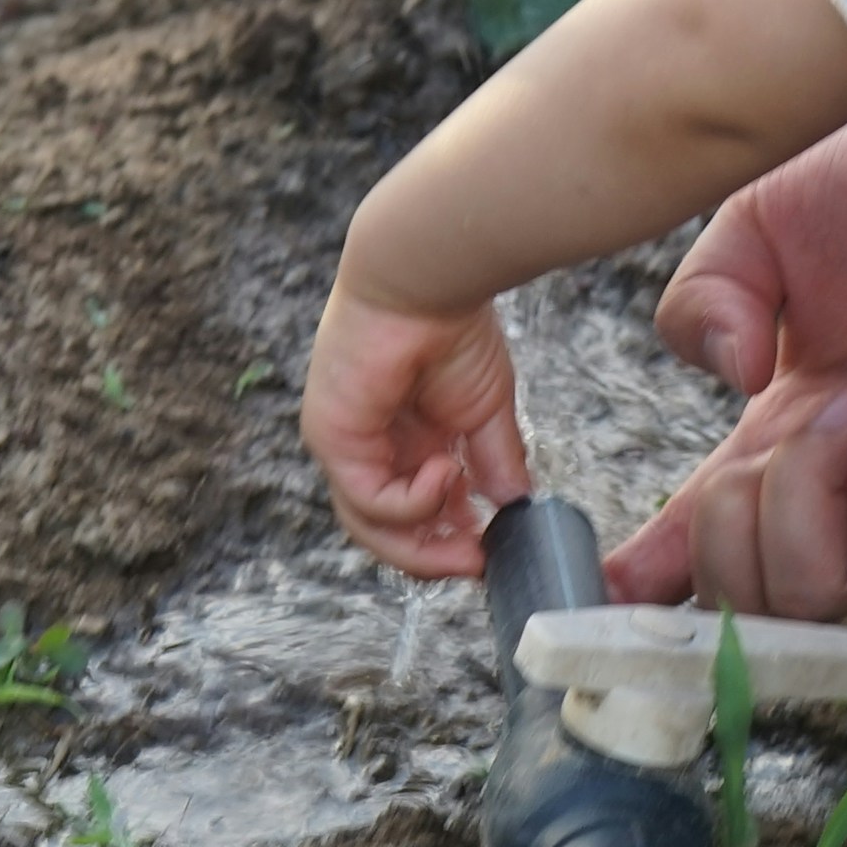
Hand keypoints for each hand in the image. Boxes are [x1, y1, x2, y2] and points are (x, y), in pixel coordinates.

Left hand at [303, 277, 531, 577]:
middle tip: (479, 565)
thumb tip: (514, 508)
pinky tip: (446, 475)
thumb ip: (493, 462)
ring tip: (469, 536)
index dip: (448, 541)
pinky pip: (368, 498)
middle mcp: (369, 448)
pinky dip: (412, 502)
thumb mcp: (484, 412)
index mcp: (402, 441)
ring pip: (369, 526)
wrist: (427, 281)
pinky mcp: (332, 438)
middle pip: (386, 531)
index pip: (412, 513)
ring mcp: (345, 445)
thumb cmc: (452, 330)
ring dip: (423, 542)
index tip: (491, 553)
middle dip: (434, 557)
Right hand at [603, 85, 846, 617]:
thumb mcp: (760, 220)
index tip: (611, 589)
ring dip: (800, 487)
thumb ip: (703, 302)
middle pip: (768, 596)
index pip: (720, 528)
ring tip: (838, 401)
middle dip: (724, 538)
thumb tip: (729, 383)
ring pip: (826, 586)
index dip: (660, 574)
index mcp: (799, 419)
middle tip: (750, 455)